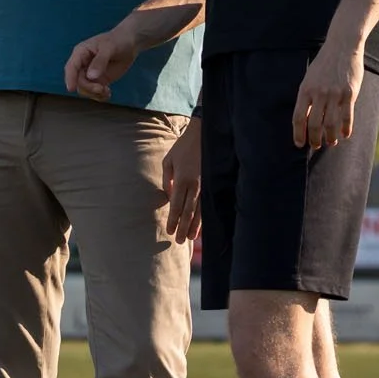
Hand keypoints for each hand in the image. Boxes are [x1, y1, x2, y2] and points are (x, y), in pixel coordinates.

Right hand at [64, 22, 139, 100]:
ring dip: (94, 93)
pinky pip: (94, 92)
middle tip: (102, 89)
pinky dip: (99, 96)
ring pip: (85, 89)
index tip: (71, 89)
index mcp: (81, 52)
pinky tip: (108, 94)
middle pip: (78, 81)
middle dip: (88, 87)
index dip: (70, 78)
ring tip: (107, 92)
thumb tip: (91, 76)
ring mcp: (90, 73)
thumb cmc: (117, 40)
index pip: (71, 67)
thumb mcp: (109, 48)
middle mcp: (83, 64)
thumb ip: (100, 61)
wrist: (130, 44)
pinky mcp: (99, 80)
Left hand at [162, 118, 200, 243]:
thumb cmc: (182, 148)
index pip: (176, 205)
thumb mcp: (168, 161)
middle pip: (188, 212)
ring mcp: (205, 185)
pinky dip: (203, 216)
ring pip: (199, 211)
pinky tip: (201, 224)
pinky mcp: (212, 184)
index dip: (173, 220)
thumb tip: (168, 197)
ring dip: (194, 226)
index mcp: (181, 179)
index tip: (170, 231)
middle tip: (179, 241)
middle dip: (183, 228)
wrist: (202, 136)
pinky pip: (207, 204)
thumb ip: (166, 180)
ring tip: (190, 238)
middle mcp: (194, 185)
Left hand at [291, 39, 364, 149]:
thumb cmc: (324, 64)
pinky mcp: (349, 93)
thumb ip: (307, 98)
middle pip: (314, 124)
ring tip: (331, 142)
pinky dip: (346, 129)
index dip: (298, 134)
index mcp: (305, 90)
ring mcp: (334, 94)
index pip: (299, 117)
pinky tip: (344, 134)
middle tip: (316, 146)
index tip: (300, 144)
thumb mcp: (310, 79)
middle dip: (315, 139)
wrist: (342, 47)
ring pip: (331, 124)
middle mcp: (319, 93)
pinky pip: (347, 117)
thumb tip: (305, 120)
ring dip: (330, 137)